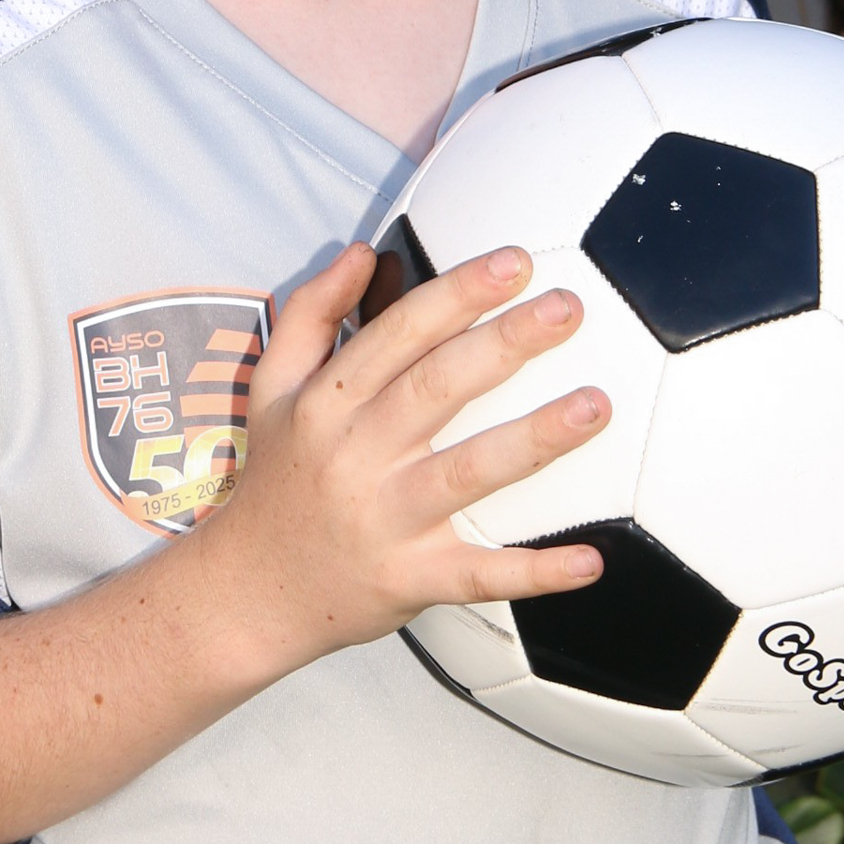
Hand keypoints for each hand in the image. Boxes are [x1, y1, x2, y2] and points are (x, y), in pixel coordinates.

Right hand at [200, 242, 611, 670]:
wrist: (248, 591)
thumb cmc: (276, 477)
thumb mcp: (271, 388)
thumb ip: (310, 313)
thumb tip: (361, 252)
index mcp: (325, 404)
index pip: (399, 334)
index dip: (458, 294)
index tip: (516, 262)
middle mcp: (355, 456)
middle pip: (438, 389)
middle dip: (506, 343)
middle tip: (568, 308)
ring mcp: (385, 521)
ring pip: (467, 473)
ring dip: (534, 439)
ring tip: (595, 405)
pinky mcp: (410, 579)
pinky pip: (478, 576)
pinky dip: (534, 573)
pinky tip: (590, 562)